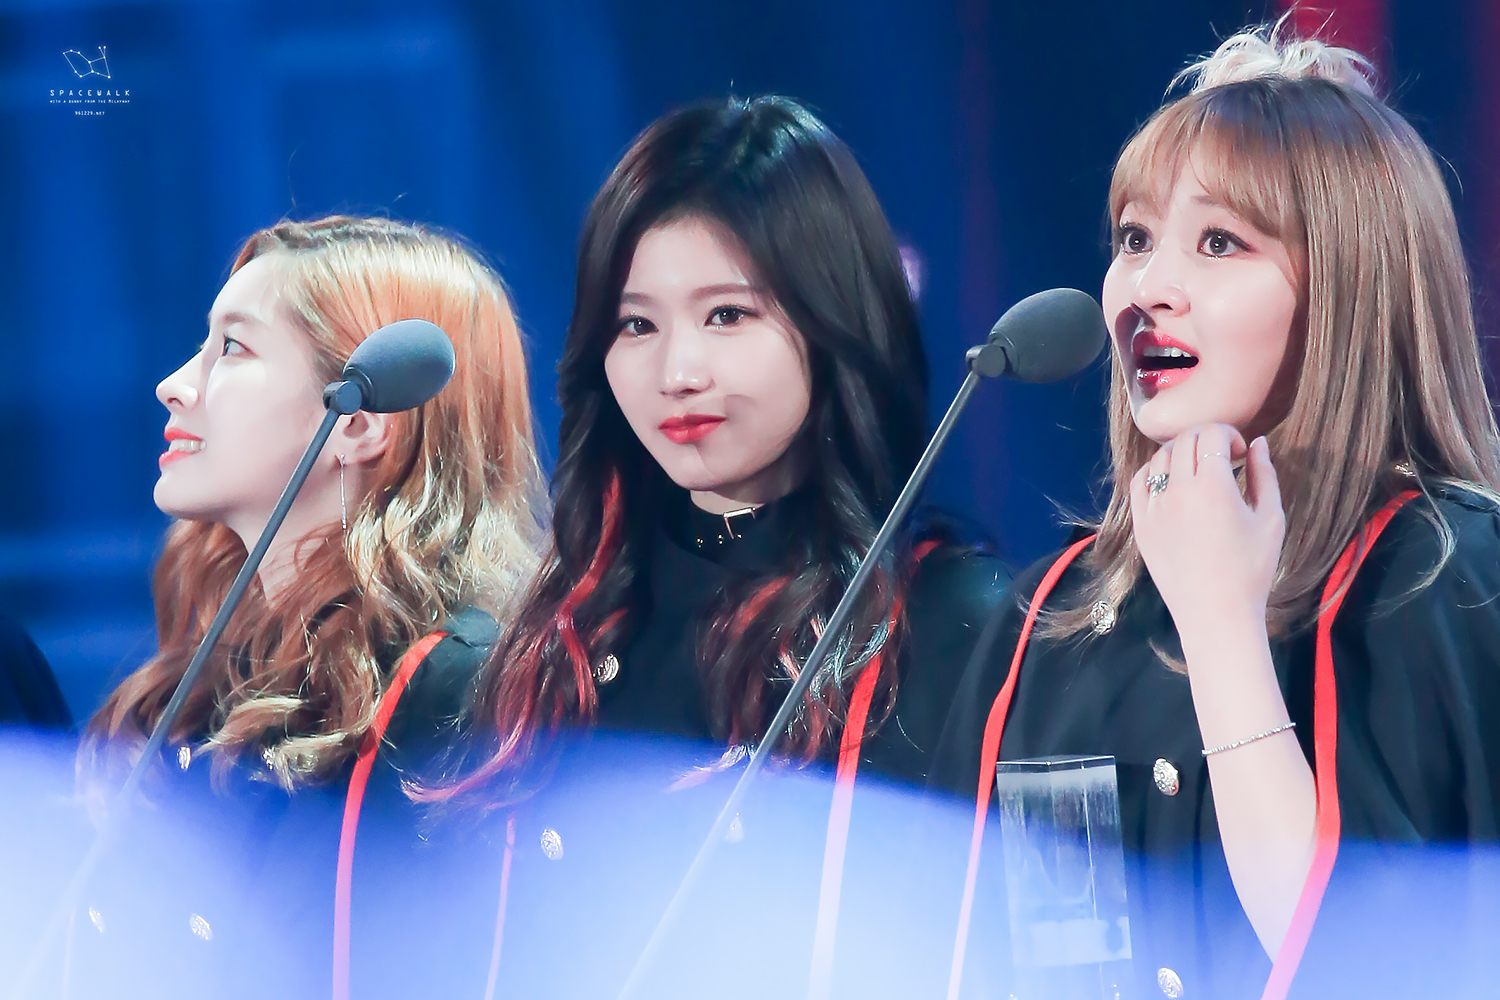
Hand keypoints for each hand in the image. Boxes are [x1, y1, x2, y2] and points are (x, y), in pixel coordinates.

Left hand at [1129, 425, 1284, 650]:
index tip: (1239, 453)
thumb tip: (1259, 442)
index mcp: (1213, 486)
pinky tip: (1172, 482)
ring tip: (1198, 471)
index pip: (1211, 434)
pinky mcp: (1140, 524)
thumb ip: (1265, 474)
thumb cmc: (1252, 569)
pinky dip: (1155, 472)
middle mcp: (1177, 491)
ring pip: (1159, 458)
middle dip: (1206, 439)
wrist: (1215, 614)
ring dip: (1180, 454)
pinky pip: (1139, 482)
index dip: (1229, 434)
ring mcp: (1153, 508)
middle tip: (1222, 457)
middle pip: (1184, 440)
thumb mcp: (1270, 519)